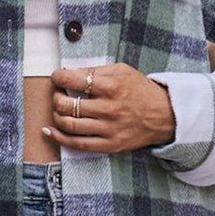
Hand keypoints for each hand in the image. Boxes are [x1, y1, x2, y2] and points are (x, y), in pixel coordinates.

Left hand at [42, 63, 175, 153]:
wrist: (164, 115)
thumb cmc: (141, 91)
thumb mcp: (122, 71)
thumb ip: (96, 70)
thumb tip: (69, 72)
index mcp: (111, 86)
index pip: (74, 80)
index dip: (58, 77)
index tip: (56, 77)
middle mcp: (108, 108)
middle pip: (67, 104)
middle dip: (56, 98)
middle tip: (58, 94)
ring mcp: (108, 129)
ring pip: (69, 124)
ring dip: (56, 116)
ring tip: (59, 110)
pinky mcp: (109, 144)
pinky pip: (77, 144)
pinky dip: (59, 138)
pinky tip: (50, 131)